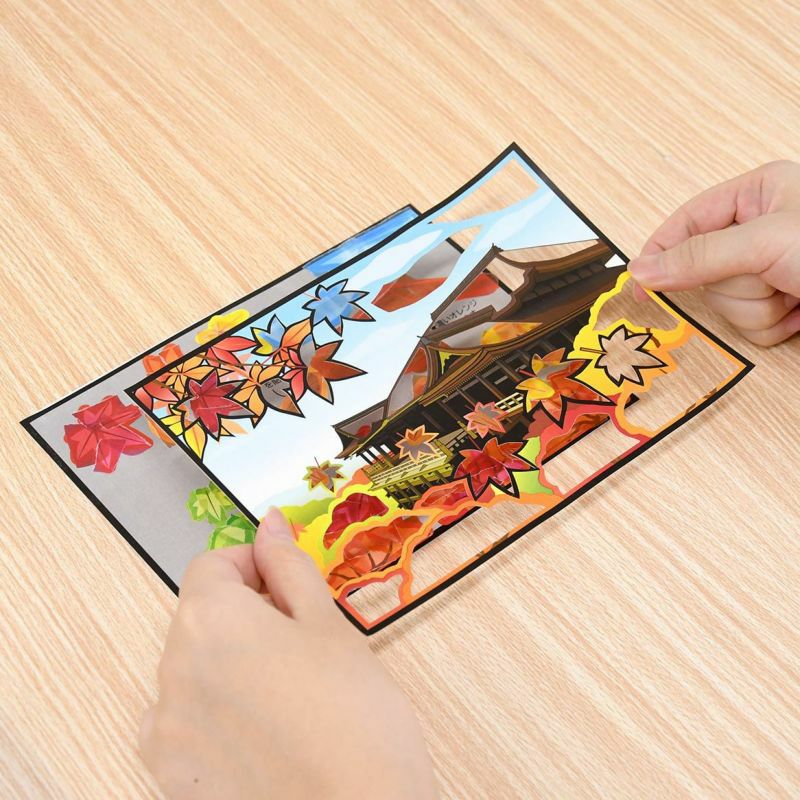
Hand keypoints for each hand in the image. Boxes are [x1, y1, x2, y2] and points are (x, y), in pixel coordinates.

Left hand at [139, 508, 437, 799]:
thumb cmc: (354, 717)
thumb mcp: (326, 624)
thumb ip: (289, 566)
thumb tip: (270, 523)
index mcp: (210, 619)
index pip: (213, 565)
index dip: (254, 567)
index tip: (286, 584)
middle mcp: (173, 668)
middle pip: (201, 616)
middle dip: (245, 615)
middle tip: (301, 642)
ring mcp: (166, 727)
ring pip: (194, 668)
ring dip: (230, 663)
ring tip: (288, 693)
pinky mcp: (171, 774)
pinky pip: (183, 721)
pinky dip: (214, 713)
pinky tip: (263, 732)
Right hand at [628, 160, 799, 345]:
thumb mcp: (768, 241)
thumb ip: (701, 255)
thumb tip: (643, 270)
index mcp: (757, 195)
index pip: (688, 222)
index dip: (661, 250)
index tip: (639, 281)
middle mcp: (759, 232)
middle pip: (704, 271)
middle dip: (736, 285)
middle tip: (770, 275)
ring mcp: (770, 271)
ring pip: (726, 305)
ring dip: (759, 308)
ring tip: (795, 291)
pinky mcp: (781, 304)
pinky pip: (749, 327)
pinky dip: (774, 326)